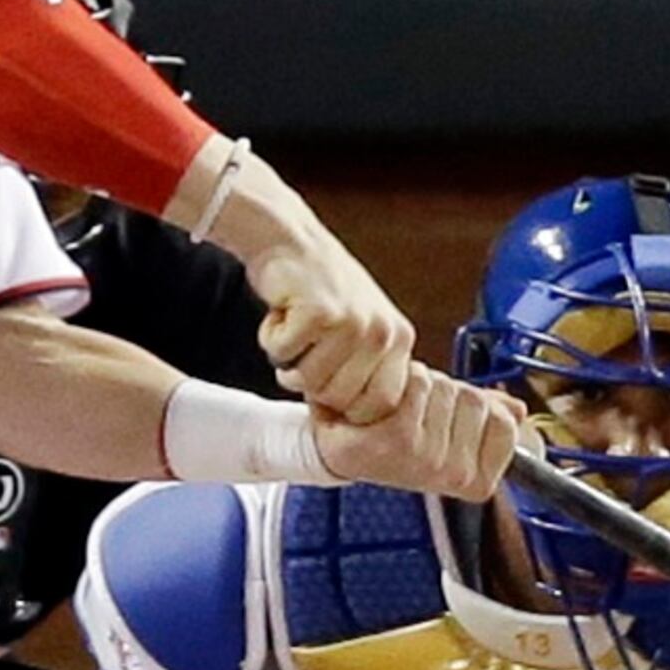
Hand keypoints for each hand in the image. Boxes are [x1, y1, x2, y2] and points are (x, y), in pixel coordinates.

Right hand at [189, 144, 415, 420]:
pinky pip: (283, 355)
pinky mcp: (318, 313)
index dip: (346, 410)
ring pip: (309, 382)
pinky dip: (271, 339)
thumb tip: (357, 430)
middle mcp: (382, 331)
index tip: (324, 393)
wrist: (291, 240)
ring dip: (288, 361)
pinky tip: (282, 313)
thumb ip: (367, 372)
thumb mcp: (361, 329)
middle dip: (312, 386)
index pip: (380, 407)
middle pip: (341, 401)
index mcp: (399, 338)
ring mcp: (353, 322)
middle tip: (304, 352)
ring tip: (296, 328)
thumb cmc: (320, 291)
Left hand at [313, 365, 521, 498]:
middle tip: (420, 414)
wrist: (339, 449)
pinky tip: (386, 405)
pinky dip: (403, 381)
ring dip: (422, 386)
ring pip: (446, 388)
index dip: (478, 408)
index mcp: (476, 481)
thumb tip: (516, 410)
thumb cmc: (395, 441)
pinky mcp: (400, 439)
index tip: (451, 423)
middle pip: (475, 399)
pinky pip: (420, 385)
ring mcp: (429, 460)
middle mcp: (455, 475)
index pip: (505, 421)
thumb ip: (487, 421)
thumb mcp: (450, 435)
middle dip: (447, 394)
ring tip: (400, 410)